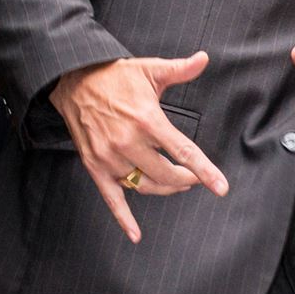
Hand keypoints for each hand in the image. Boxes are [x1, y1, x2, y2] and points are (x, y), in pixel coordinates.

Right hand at [49, 49, 227, 242]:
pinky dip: (124, 218)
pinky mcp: (95, 166)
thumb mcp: (150, 68)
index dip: (205, 171)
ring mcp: (110, 157)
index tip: (221, 187)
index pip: (183, 151)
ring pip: (145, 186)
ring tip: (177, 184)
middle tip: (194, 176)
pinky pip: (112, 198)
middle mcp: (128, 142)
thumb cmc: (116, 76)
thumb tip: (204, 58)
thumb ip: (180, 69)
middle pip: (166, 174)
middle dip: (186, 179)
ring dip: (165, 189)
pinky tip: (136, 234)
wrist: (73, 79)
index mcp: (147, 120)